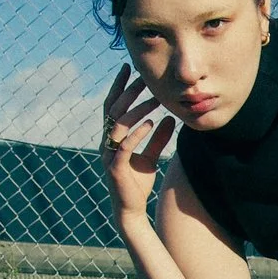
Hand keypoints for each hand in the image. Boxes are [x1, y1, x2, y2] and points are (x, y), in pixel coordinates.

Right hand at [101, 66, 176, 229]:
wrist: (132, 210)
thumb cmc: (138, 183)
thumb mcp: (151, 157)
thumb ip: (158, 139)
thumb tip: (170, 119)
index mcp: (112, 138)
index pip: (112, 106)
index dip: (119, 87)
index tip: (128, 68)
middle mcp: (106, 143)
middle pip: (114, 110)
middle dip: (128, 92)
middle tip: (142, 78)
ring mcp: (109, 155)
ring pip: (119, 125)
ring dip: (136, 110)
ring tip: (153, 100)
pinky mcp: (115, 168)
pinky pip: (125, 146)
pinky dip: (137, 133)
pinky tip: (150, 123)